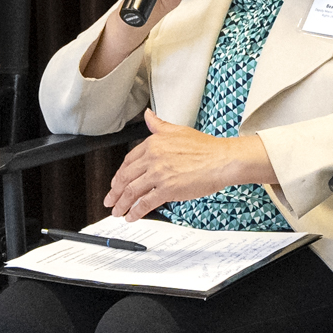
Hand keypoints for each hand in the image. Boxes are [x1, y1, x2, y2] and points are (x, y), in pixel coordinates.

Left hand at [103, 110, 268, 218]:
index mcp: (153, 143)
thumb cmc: (206, 148)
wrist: (222, 160)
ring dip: (121, 204)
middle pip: (125, 177)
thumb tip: (149, 115)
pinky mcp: (166, 189)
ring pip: (131, 191)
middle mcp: (153, 157)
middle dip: (115, 191)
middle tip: (110, 200)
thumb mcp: (178, 130)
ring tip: (117, 211)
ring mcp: (159, 174)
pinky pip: (145, 202)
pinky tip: (132, 216)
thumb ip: (159, 125)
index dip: (120, 174)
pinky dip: (136, 211)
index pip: (129, 160)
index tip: (116, 182)